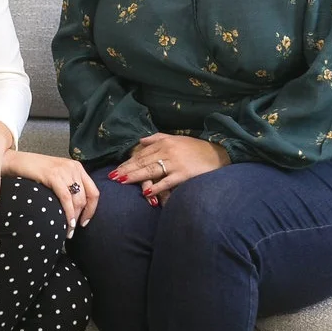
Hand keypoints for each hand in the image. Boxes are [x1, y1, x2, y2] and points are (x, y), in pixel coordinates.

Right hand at [2, 150, 98, 235]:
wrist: (16, 161)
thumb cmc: (34, 171)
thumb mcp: (57, 176)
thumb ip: (68, 186)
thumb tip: (77, 209)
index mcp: (77, 168)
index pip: (93, 192)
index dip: (92, 210)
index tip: (85, 221)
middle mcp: (73, 168)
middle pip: (86, 198)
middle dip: (81, 216)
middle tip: (73, 229)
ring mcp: (64, 171)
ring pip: (77, 200)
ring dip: (74, 218)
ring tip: (68, 231)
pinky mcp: (53, 175)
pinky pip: (66, 198)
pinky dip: (68, 213)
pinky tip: (67, 223)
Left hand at [110, 133, 229, 200]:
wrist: (219, 154)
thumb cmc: (196, 148)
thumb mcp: (176, 138)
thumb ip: (157, 138)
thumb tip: (140, 140)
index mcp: (164, 142)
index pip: (141, 153)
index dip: (128, 162)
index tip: (116, 169)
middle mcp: (167, 151)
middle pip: (142, 162)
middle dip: (126, 169)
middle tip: (112, 177)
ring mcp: (175, 163)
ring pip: (151, 170)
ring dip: (135, 176)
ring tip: (122, 181)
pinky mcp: (184, 174)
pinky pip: (167, 181)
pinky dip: (157, 186)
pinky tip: (146, 192)